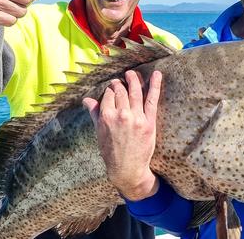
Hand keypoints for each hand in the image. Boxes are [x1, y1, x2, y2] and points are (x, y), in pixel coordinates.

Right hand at [83, 70, 161, 200]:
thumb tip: (86, 100)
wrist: (127, 169)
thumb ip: (94, 113)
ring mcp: (136, 117)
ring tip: (132, 74)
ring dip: (133, 80)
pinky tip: (157, 74)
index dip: (110, 90)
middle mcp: (121, 115)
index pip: (108, 95)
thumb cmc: (111, 151)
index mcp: (106, 116)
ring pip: (135, 92)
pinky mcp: (149, 122)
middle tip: (120, 81)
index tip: (112, 88)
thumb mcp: (99, 132)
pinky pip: (152, 99)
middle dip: (119, 85)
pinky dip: (155, 85)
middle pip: (121, 92)